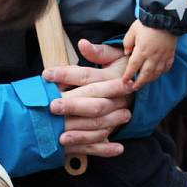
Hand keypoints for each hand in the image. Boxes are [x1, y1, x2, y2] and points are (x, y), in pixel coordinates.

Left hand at [44, 39, 131, 157]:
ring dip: (77, 128)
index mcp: (112, 77)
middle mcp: (115, 97)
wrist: (140, 91)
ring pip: (97, 122)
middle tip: (51, 105)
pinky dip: (84, 141)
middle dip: (72, 104)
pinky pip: (99, 137)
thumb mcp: (115, 56)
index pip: (86, 75)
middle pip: (92, 100)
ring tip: (57, 131)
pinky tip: (67, 143)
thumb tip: (82, 43)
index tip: (46, 74)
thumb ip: (98, 52)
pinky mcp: (113, 128)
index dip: (66, 74)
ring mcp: (116, 114)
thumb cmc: (121, 69)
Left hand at [121, 20, 177, 89]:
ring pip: (156, 73)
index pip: (133, 67)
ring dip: (150, 80)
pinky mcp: (171, 53)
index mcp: (142, 51)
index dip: (128, 76)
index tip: (124, 81)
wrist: (167, 16)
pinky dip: (162, 72)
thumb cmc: (148, 22)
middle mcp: (152, 56)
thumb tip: (127, 53)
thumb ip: (127, 42)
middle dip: (139, 83)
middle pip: (145, 74)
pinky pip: (167, 67)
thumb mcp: (133, 30)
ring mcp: (163, 56)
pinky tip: (158, 73)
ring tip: (145, 83)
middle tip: (134, 88)